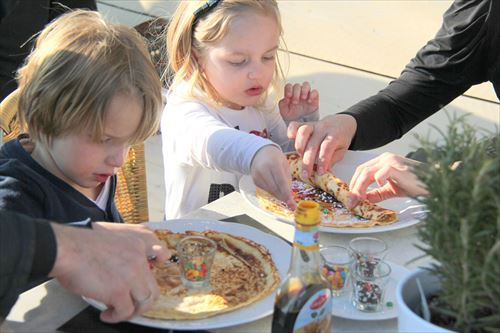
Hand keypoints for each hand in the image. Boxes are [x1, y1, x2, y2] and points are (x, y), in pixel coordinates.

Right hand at [49, 224, 169, 322]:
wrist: (66, 248)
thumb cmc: (79, 247)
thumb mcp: (113, 243)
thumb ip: (124, 258)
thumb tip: (123, 279)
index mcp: (137, 246)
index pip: (154, 268)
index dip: (146, 284)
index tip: (137, 291)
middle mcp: (139, 260)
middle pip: (153, 290)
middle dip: (142, 303)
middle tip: (129, 307)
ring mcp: (131, 276)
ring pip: (144, 302)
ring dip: (131, 312)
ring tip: (117, 313)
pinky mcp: (119, 291)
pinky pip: (125, 312)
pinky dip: (116, 317)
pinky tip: (106, 315)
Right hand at [250, 145, 295, 208]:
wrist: (258, 153)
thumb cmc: (274, 157)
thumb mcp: (284, 163)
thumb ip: (287, 178)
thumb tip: (289, 194)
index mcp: (273, 164)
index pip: (281, 182)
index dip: (287, 194)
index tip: (292, 204)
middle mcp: (263, 170)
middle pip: (275, 189)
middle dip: (284, 197)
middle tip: (292, 204)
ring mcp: (257, 176)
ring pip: (270, 191)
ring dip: (279, 195)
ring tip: (285, 194)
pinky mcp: (255, 181)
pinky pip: (266, 190)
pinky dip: (273, 192)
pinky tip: (276, 188)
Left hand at [279, 82, 318, 121]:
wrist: (301, 122)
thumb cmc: (292, 115)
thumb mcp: (284, 112)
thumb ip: (282, 104)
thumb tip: (285, 98)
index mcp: (290, 94)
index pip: (288, 86)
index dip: (288, 89)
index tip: (288, 96)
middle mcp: (298, 92)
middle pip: (297, 85)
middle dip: (296, 93)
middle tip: (295, 102)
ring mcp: (306, 94)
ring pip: (306, 84)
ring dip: (304, 90)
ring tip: (303, 98)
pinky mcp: (314, 98)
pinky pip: (315, 92)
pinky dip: (312, 94)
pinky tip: (309, 101)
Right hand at [287, 114, 356, 176]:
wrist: (341, 122)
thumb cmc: (340, 139)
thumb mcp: (342, 150)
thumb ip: (333, 159)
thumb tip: (323, 170)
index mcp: (335, 135)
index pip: (327, 147)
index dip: (323, 160)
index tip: (320, 172)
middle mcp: (323, 128)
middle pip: (313, 143)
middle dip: (308, 161)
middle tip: (306, 174)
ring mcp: (313, 125)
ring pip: (303, 132)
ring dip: (299, 147)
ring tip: (300, 157)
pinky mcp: (304, 123)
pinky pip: (295, 125)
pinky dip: (291, 132)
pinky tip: (291, 140)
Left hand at [349, 152, 427, 205]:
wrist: (433, 182)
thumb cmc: (416, 184)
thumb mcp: (392, 190)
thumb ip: (378, 193)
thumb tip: (365, 199)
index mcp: (383, 162)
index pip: (362, 171)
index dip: (354, 184)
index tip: (352, 197)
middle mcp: (385, 159)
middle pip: (361, 171)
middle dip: (354, 187)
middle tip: (351, 201)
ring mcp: (390, 161)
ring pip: (366, 173)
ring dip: (359, 188)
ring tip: (358, 199)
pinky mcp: (396, 167)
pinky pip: (380, 173)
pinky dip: (376, 182)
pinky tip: (377, 189)